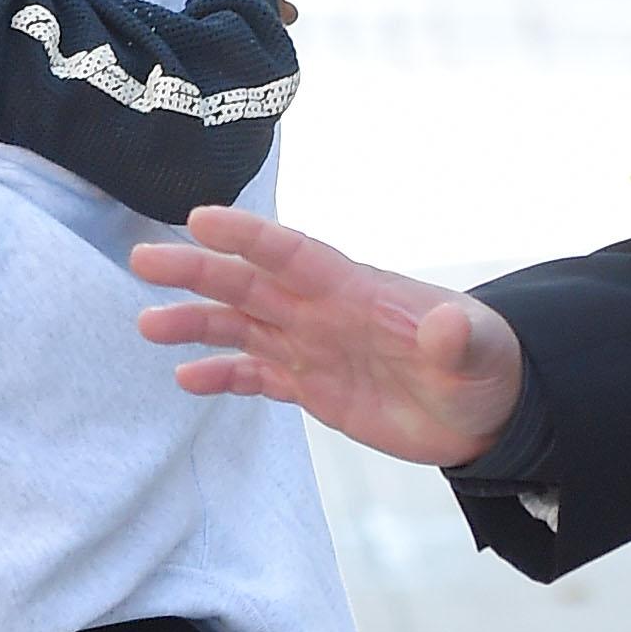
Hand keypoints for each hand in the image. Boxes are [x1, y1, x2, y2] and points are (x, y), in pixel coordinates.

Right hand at [133, 206, 524, 467]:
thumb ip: (458, 337)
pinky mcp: (313, 385)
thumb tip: (445, 325)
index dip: (249, 237)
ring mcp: (314, 346)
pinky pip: (257, 375)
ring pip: (243, 326)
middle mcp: (324, 311)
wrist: (486, 411)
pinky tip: (186, 378)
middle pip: (250, 283)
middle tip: (143, 260)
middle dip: (198, 271)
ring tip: (147, 324)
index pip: (294, 255)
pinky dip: (222, 375)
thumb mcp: (481, 353)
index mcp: (358, 291)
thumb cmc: (487, 370)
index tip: (202, 220)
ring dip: (196, 323)